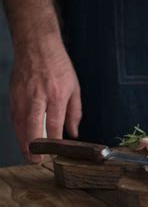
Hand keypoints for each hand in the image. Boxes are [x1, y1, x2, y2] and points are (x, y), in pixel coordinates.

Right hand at [9, 35, 81, 162]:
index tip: (56, 152)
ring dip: (23, 141)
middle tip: (37, 160)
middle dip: (34, 146)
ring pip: (20, 123)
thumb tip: (74, 132)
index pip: (53, 123)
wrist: (37, 46)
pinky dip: (17, 129)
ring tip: (29, 155)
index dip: (53, 140)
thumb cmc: (59, 66)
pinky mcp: (13, 94)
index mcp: (56, 95)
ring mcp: (23, 96)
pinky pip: (14, 116)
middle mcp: (38, 97)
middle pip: (32, 126)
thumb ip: (75, 112)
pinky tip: (21, 138)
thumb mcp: (75, 88)